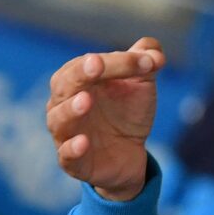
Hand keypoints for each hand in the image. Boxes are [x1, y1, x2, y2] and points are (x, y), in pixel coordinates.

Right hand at [46, 37, 166, 200]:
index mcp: (77, 80)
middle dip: (81, 74)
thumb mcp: (141, 86)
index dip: (118, 61)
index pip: (90, 64)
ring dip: (71, 109)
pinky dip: (72, 149)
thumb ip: (146, 64)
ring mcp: (66, 134)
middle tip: (96, 65)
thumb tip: (154, 51)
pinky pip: (66, 156)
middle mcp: (64, 104)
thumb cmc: (127, 112)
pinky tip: (83, 142)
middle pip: (64, 86)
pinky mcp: (74, 163)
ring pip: (59, 120)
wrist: (131, 153)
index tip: (147, 62)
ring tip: (86, 101)